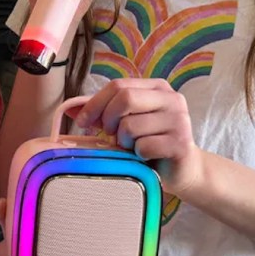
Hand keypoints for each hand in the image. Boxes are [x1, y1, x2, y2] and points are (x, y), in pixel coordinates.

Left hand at [73, 78, 203, 196]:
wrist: (184, 169)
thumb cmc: (151, 143)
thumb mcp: (128, 122)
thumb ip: (104, 111)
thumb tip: (70, 109)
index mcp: (158, 88)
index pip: (118, 86)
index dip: (95, 103)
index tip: (83, 121)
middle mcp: (172, 99)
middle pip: (125, 99)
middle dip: (108, 119)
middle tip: (109, 134)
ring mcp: (179, 121)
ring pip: (131, 126)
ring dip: (123, 142)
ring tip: (132, 147)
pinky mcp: (180, 144)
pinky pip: (143, 147)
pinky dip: (137, 155)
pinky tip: (145, 157)